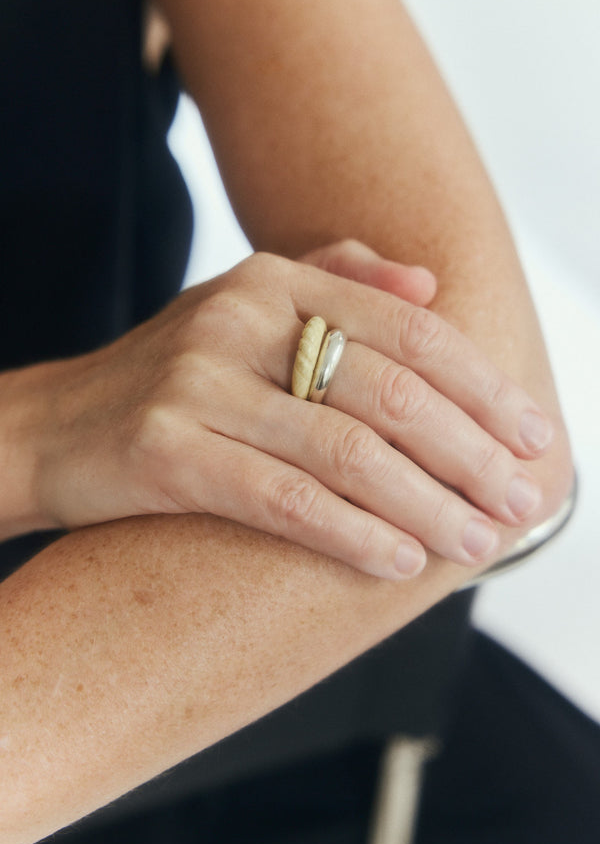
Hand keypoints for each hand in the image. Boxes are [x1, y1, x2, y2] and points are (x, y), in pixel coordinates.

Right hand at [27, 242, 551, 578]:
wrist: (53, 424)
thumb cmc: (169, 376)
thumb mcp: (246, 308)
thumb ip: (338, 282)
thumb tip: (431, 286)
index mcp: (274, 281)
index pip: (408, 332)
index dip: (484, 387)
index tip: (534, 436)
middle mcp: (239, 320)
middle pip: (392, 393)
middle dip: (471, 455)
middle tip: (521, 502)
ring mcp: (199, 383)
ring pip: (347, 452)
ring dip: (427, 506)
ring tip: (478, 544)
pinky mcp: (166, 450)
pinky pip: (284, 499)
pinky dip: (353, 533)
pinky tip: (401, 562)